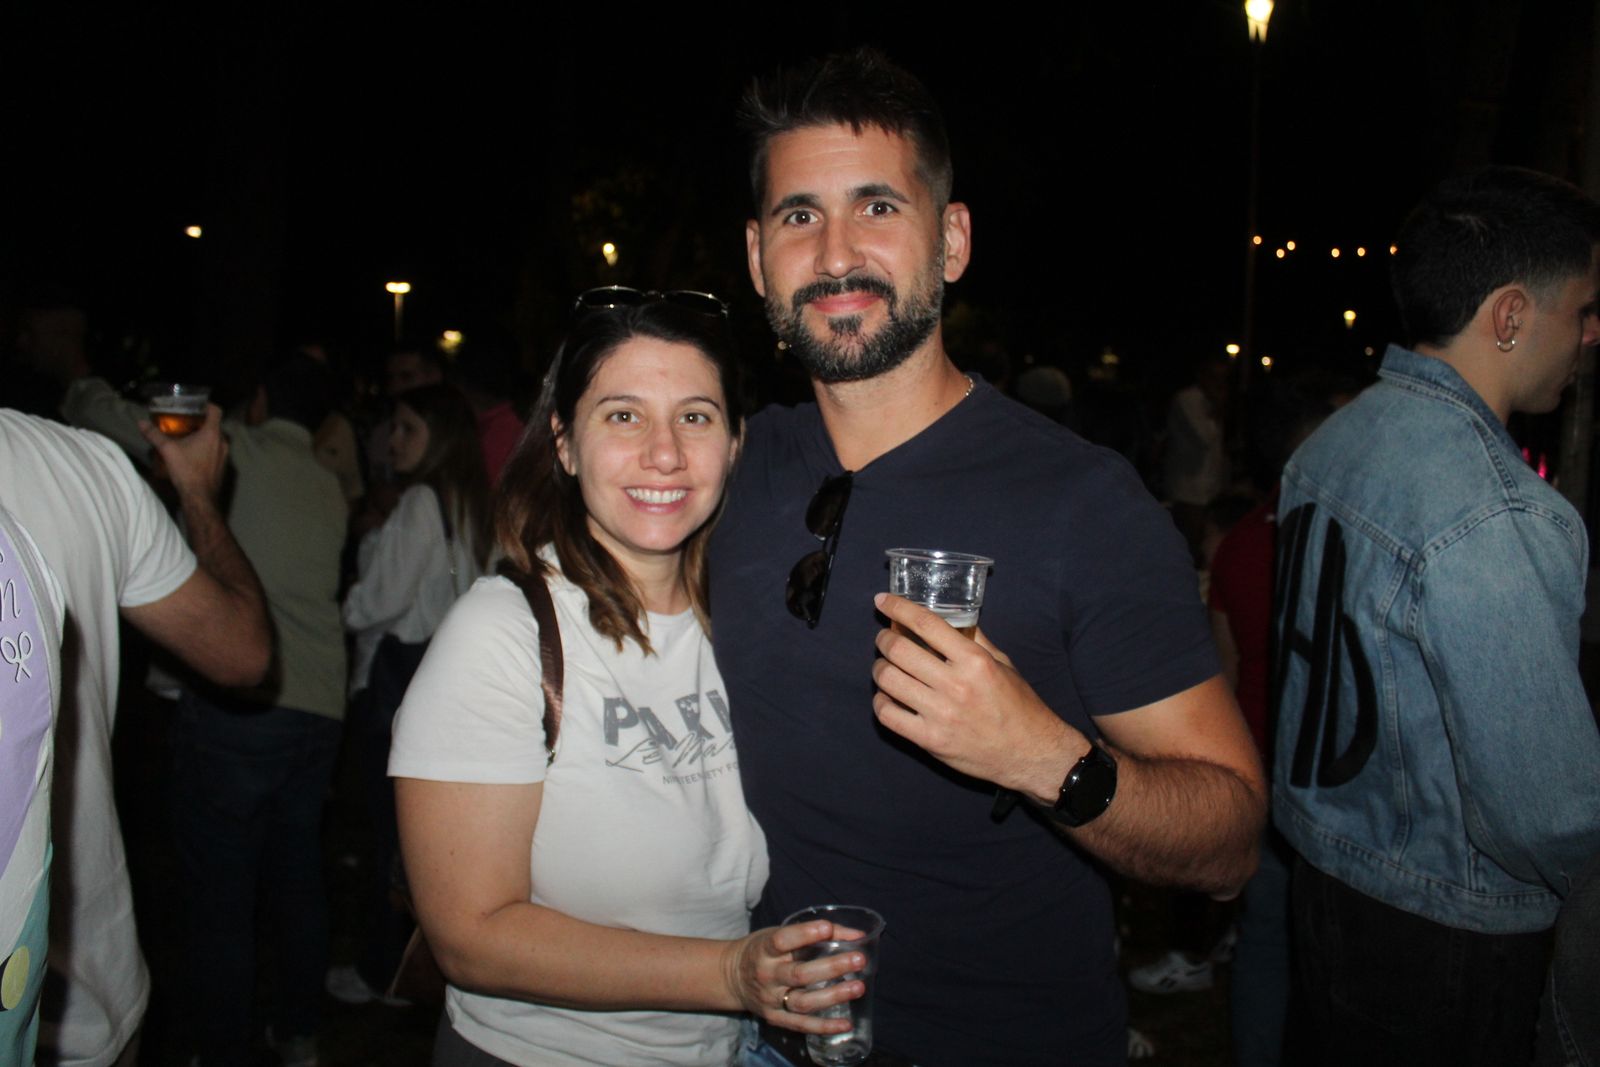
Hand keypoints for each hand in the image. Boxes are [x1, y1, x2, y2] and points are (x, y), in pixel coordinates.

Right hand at [139, 403, 227, 502]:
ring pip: (216, 438)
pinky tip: (193, 452)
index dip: (206, 405)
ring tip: (187, 435)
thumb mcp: (167, 450)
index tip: (195, 405)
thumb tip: (141, 422)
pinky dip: (206, 447)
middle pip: (214, 425)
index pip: (216, 411)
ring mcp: (225, 455)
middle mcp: (223, 442)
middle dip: (201, 421)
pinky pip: (216, 450)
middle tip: (185, 420)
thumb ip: (154, 434)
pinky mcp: (223, 466)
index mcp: (213, 433)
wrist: (200, 497)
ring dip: (204, 435)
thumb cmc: (186, 470)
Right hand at [723, 921, 865, 1034]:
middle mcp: (766, 974)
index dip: (805, 934)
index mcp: (764, 948)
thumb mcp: (779, 933)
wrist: (731, 977)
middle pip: (800, 974)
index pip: (782, 940)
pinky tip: (846, 1024)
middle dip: (832, 967)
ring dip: (833, 996)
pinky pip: (801, 1025)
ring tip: (858, 987)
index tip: (827, 928)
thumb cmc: (764, 950)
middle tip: (859, 960)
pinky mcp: (774, 1018)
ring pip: (803, 1001)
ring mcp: (770, 999)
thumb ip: (818, 933)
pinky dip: (824, 1026)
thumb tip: (858, 936)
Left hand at [871, 593, 1080, 801]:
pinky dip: (880, 702)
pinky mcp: (930, 740)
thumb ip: (976, 640)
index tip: (883, 601)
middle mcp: (956, 685)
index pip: (926, 624)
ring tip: (884, 667)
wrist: (1030, 753)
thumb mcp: (1003, 664)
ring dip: (879, 668)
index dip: (897, 607)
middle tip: (884, 639)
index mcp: (974, 660)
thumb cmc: (1019, 706)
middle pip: (899, 650)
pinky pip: (888, 715)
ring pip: (888, 680)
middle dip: (883, 639)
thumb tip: (952, 618)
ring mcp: (941, 714)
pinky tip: (887, 697)